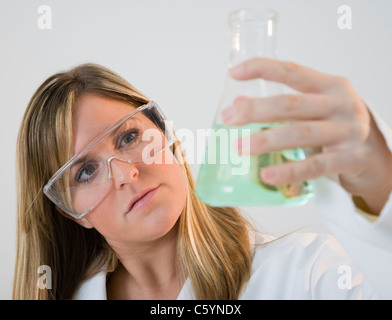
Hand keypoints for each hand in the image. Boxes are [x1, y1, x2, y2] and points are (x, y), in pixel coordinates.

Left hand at [222, 58, 391, 214]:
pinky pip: (315, 166)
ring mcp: (348, 131)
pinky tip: (267, 175)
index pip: (292, 71)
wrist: (377, 155)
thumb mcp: (314, 110)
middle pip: (291, 104)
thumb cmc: (337, 128)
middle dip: (255, 111)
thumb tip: (238, 105)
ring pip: (301, 133)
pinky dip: (289, 171)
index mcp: (330, 86)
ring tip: (239, 147)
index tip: (234, 73)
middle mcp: (341, 104)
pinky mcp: (351, 159)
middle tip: (227, 119)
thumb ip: (282, 107)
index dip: (262, 69)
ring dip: (266, 140)